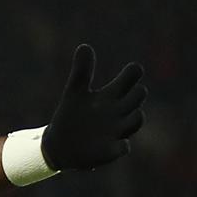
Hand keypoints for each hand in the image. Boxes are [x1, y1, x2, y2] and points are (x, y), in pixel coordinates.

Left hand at [42, 44, 145, 170]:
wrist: (59, 145)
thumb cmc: (71, 115)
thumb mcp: (74, 92)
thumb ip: (81, 71)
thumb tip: (84, 46)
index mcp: (111, 95)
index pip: (131, 78)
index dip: (133, 72)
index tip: (131, 71)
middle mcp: (118, 111)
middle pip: (137, 97)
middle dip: (135, 94)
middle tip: (124, 92)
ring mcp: (116, 131)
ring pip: (136, 120)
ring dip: (135, 117)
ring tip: (131, 114)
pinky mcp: (109, 150)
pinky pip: (123, 148)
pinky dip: (123, 146)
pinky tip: (122, 144)